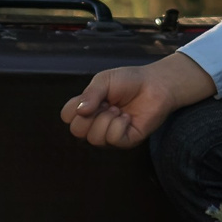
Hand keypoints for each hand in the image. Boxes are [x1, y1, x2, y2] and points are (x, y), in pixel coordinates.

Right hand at [61, 52, 216, 148]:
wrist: (155, 85)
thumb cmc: (129, 81)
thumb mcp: (104, 80)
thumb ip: (90, 94)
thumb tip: (80, 111)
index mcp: (87, 108)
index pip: (67, 116)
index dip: (74, 107)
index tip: (92, 96)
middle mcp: (95, 123)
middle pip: (77, 131)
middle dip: (91, 115)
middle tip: (107, 103)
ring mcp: (109, 134)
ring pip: (94, 138)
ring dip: (107, 120)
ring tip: (118, 109)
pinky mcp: (125, 141)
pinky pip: (113, 140)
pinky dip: (119, 126)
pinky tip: (127, 117)